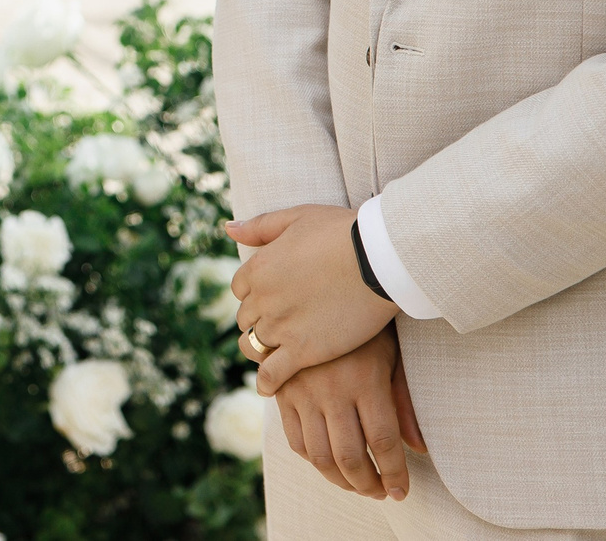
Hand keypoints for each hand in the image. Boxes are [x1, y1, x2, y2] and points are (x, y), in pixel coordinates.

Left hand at [228, 204, 398, 393]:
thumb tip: (227, 227)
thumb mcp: (296, 217)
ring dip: (261, 349)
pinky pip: (272, 373)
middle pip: (246, 317)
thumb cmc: (342, 232)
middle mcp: (262, 298)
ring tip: (274, 354)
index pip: (240, 289)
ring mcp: (280, 326)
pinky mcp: (303, 351)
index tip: (273, 299)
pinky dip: (268, 381)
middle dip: (259, 320)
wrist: (377, 258)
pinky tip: (271, 387)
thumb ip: (260, 226)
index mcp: (257, 267)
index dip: (256, 294)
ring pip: (253, 345)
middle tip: (280, 325)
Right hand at [272, 326, 427, 501]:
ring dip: (340, 481)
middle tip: (380, 492)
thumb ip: (404, 403)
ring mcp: (303, 391)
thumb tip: (418, 449)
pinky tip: (330, 462)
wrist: (317, 291)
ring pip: (320, 456)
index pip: (383, 443)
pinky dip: (314, 461)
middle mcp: (332, 389)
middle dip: (368, 485)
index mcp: (365, 380)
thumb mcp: (391, 356)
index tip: (401, 492)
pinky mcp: (282, 391)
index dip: (395, 475)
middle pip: (350, 457)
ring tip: (357, 485)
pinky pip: (295, 441)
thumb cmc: (365, 326)